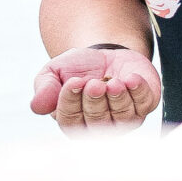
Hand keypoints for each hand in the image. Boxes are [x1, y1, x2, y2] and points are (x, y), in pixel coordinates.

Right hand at [30, 44, 161, 132]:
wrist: (105, 54)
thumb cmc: (76, 69)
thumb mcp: (54, 72)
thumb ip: (45, 87)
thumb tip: (36, 107)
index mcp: (73, 122)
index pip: (70, 121)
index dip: (71, 103)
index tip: (72, 83)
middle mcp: (100, 127)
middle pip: (97, 121)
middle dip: (95, 101)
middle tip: (94, 82)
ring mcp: (125, 118)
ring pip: (122, 116)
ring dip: (118, 99)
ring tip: (113, 82)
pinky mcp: (144, 104)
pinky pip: (144, 103)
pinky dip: (139, 91)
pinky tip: (131, 78)